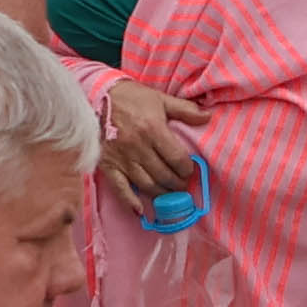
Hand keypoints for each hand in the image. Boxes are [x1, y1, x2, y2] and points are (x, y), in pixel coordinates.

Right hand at [98, 75, 206, 198]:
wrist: (99, 96)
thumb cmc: (133, 98)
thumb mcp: (161, 99)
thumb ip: (185, 109)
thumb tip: (207, 116)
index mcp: (153, 129)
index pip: (177, 159)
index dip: (187, 169)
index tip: (189, 170)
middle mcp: (138, 146)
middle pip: (164, 175)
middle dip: (177, 184)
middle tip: (182, 185)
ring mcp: (122, 158)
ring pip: (147, 184)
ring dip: (161, 193)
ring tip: (169, 193)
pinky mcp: (108, 165)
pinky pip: (120, 188)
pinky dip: (130, 201)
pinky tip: (140, 210)